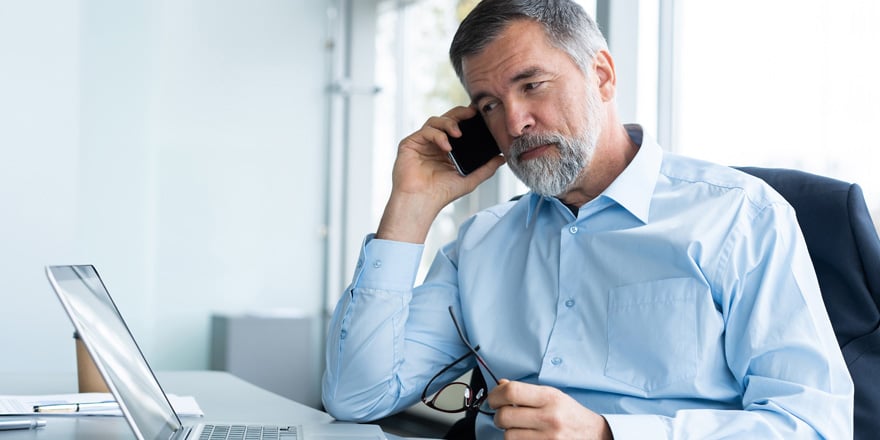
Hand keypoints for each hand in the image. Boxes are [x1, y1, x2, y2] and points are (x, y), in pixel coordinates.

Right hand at [376, 106, 504, 242]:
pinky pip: (426, 131)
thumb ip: (486, 168)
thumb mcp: (470, 179)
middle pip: (447, 118)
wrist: (422, 201)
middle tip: (472, 113)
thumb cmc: (442, 193)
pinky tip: (446, 146)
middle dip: (460, 113)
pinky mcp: (410, 143)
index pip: (459, 126)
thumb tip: (503, 158)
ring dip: (449, 123)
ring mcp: (422, 142)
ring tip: (458, 134)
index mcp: (447, 148)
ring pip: (435, 120)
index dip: (468, 118)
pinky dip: (438, 135)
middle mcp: (434, 143)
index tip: (480, 114)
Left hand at [488, 379, 612, 439]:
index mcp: (550, 398)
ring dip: (508, 432)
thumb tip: (501, 386)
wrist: (595, 435)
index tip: (493, 398)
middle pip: (504, 416)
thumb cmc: (572, 415)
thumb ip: (526, 391)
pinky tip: (525, 437)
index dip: (495, 395)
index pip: (511, 392)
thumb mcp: (553, 396)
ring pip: (508, 436)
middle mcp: (549, 417)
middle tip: (503, 415)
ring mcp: (548, 438)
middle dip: (499, 416)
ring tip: (518, 428)